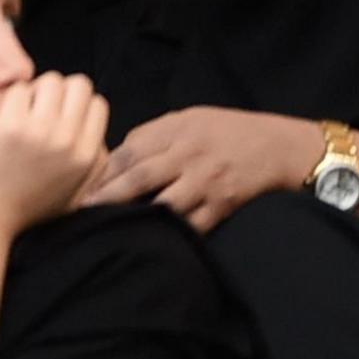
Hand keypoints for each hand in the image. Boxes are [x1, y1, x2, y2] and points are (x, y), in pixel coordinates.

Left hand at [0, 71, 108, 233]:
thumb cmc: (23, 207)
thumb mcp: (74, 194)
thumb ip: (93, 167)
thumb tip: (99, 139)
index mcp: (87, 156)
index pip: (97, 104)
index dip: (76, 103)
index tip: (56, 115)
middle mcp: (69, 141)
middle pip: (79, 85)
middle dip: (59, 89)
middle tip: (38, 108)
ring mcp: (40, 132)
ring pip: (51, 81)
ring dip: (35, 90)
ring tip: (21, 111)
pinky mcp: (10, 127)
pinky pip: (19, 89)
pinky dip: (11, 97)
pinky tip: (2, 117)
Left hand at [82, 104, 318, 231]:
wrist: (279, 145)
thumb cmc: (228, 130)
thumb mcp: (187, 118)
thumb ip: (152, 135)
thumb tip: (115, 155)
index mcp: (175, 132)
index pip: (128, 151)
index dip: (101, 170)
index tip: (78, 185)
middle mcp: (188, 156)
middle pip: (139, 177)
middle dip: (107, 196)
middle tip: (80, 210)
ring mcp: (206, 182)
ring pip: (163, 204)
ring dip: (136, 217)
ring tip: (110, 229)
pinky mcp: (224, 205)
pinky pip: (193, 225)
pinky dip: (171, 233)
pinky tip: (152, 240)